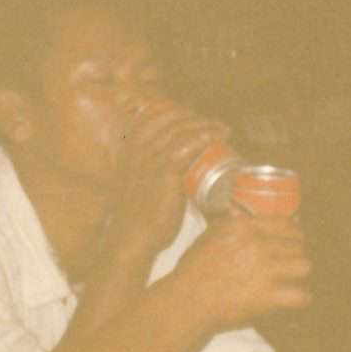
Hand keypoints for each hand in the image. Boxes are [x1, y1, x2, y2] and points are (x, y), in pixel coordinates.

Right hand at [109, 102, 230, 259]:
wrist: (132, 238)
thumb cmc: (137, 218)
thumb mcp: (136, 187)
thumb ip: (146, 174)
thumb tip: (168, 173)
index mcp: (128, 150)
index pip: (151, 117)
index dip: (174, 113)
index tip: (193, 118)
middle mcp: (137, 149)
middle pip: (169, 120)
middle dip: (194, 118)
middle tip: (213, 124)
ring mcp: (151, 158)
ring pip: (182, 130)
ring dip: (206, 125)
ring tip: (222, 129)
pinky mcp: (165, 171)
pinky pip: (188, 145)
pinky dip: (206, 136)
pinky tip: (218, 135)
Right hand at [182, 214, 310, 323]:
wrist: (187, 300)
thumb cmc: (193, 270)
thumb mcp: (210, 235)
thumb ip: (232, 225)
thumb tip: (242, 216)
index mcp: (244, 227)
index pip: (286, 224)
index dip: (294, 234)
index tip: (294, 241)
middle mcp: (258, 244)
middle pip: (299, 244)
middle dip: (297, 254)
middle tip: (292, 264)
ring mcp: (265, 270)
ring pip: (304, 266)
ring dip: (300, 274)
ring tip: (295, 280)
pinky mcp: (268, 296)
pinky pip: (301, 295)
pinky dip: (301, 298)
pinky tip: (297, 299)